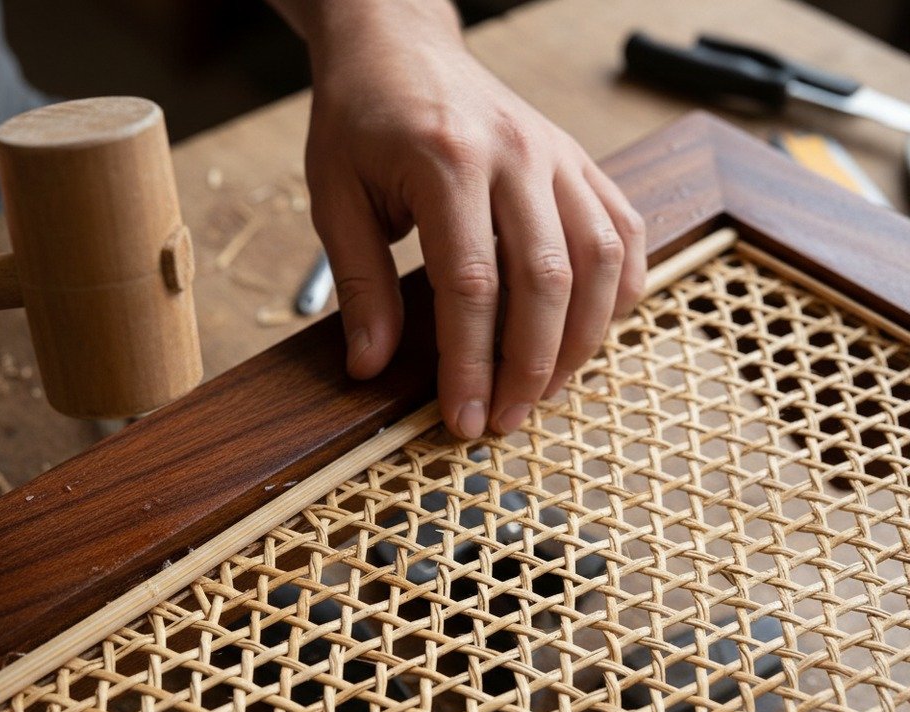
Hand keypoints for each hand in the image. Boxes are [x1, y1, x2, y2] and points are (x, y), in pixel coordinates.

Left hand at [283, 1, 645, 437]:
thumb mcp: (335, 196)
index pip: (470, 284)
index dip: (470, 363)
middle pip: (547, 280)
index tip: (461, 419)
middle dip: (530, 366)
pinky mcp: (577, 158)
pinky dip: (621, 288)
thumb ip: (358, 283)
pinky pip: (624, 228)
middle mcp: (515, 155)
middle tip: (505, 420)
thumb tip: (370, 366)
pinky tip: (592, 330)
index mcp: (446, 162)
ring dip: (582, 339)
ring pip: (602, 258)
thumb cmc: (361, 119)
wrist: (400, 46)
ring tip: (547, 390)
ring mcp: (556, 153)